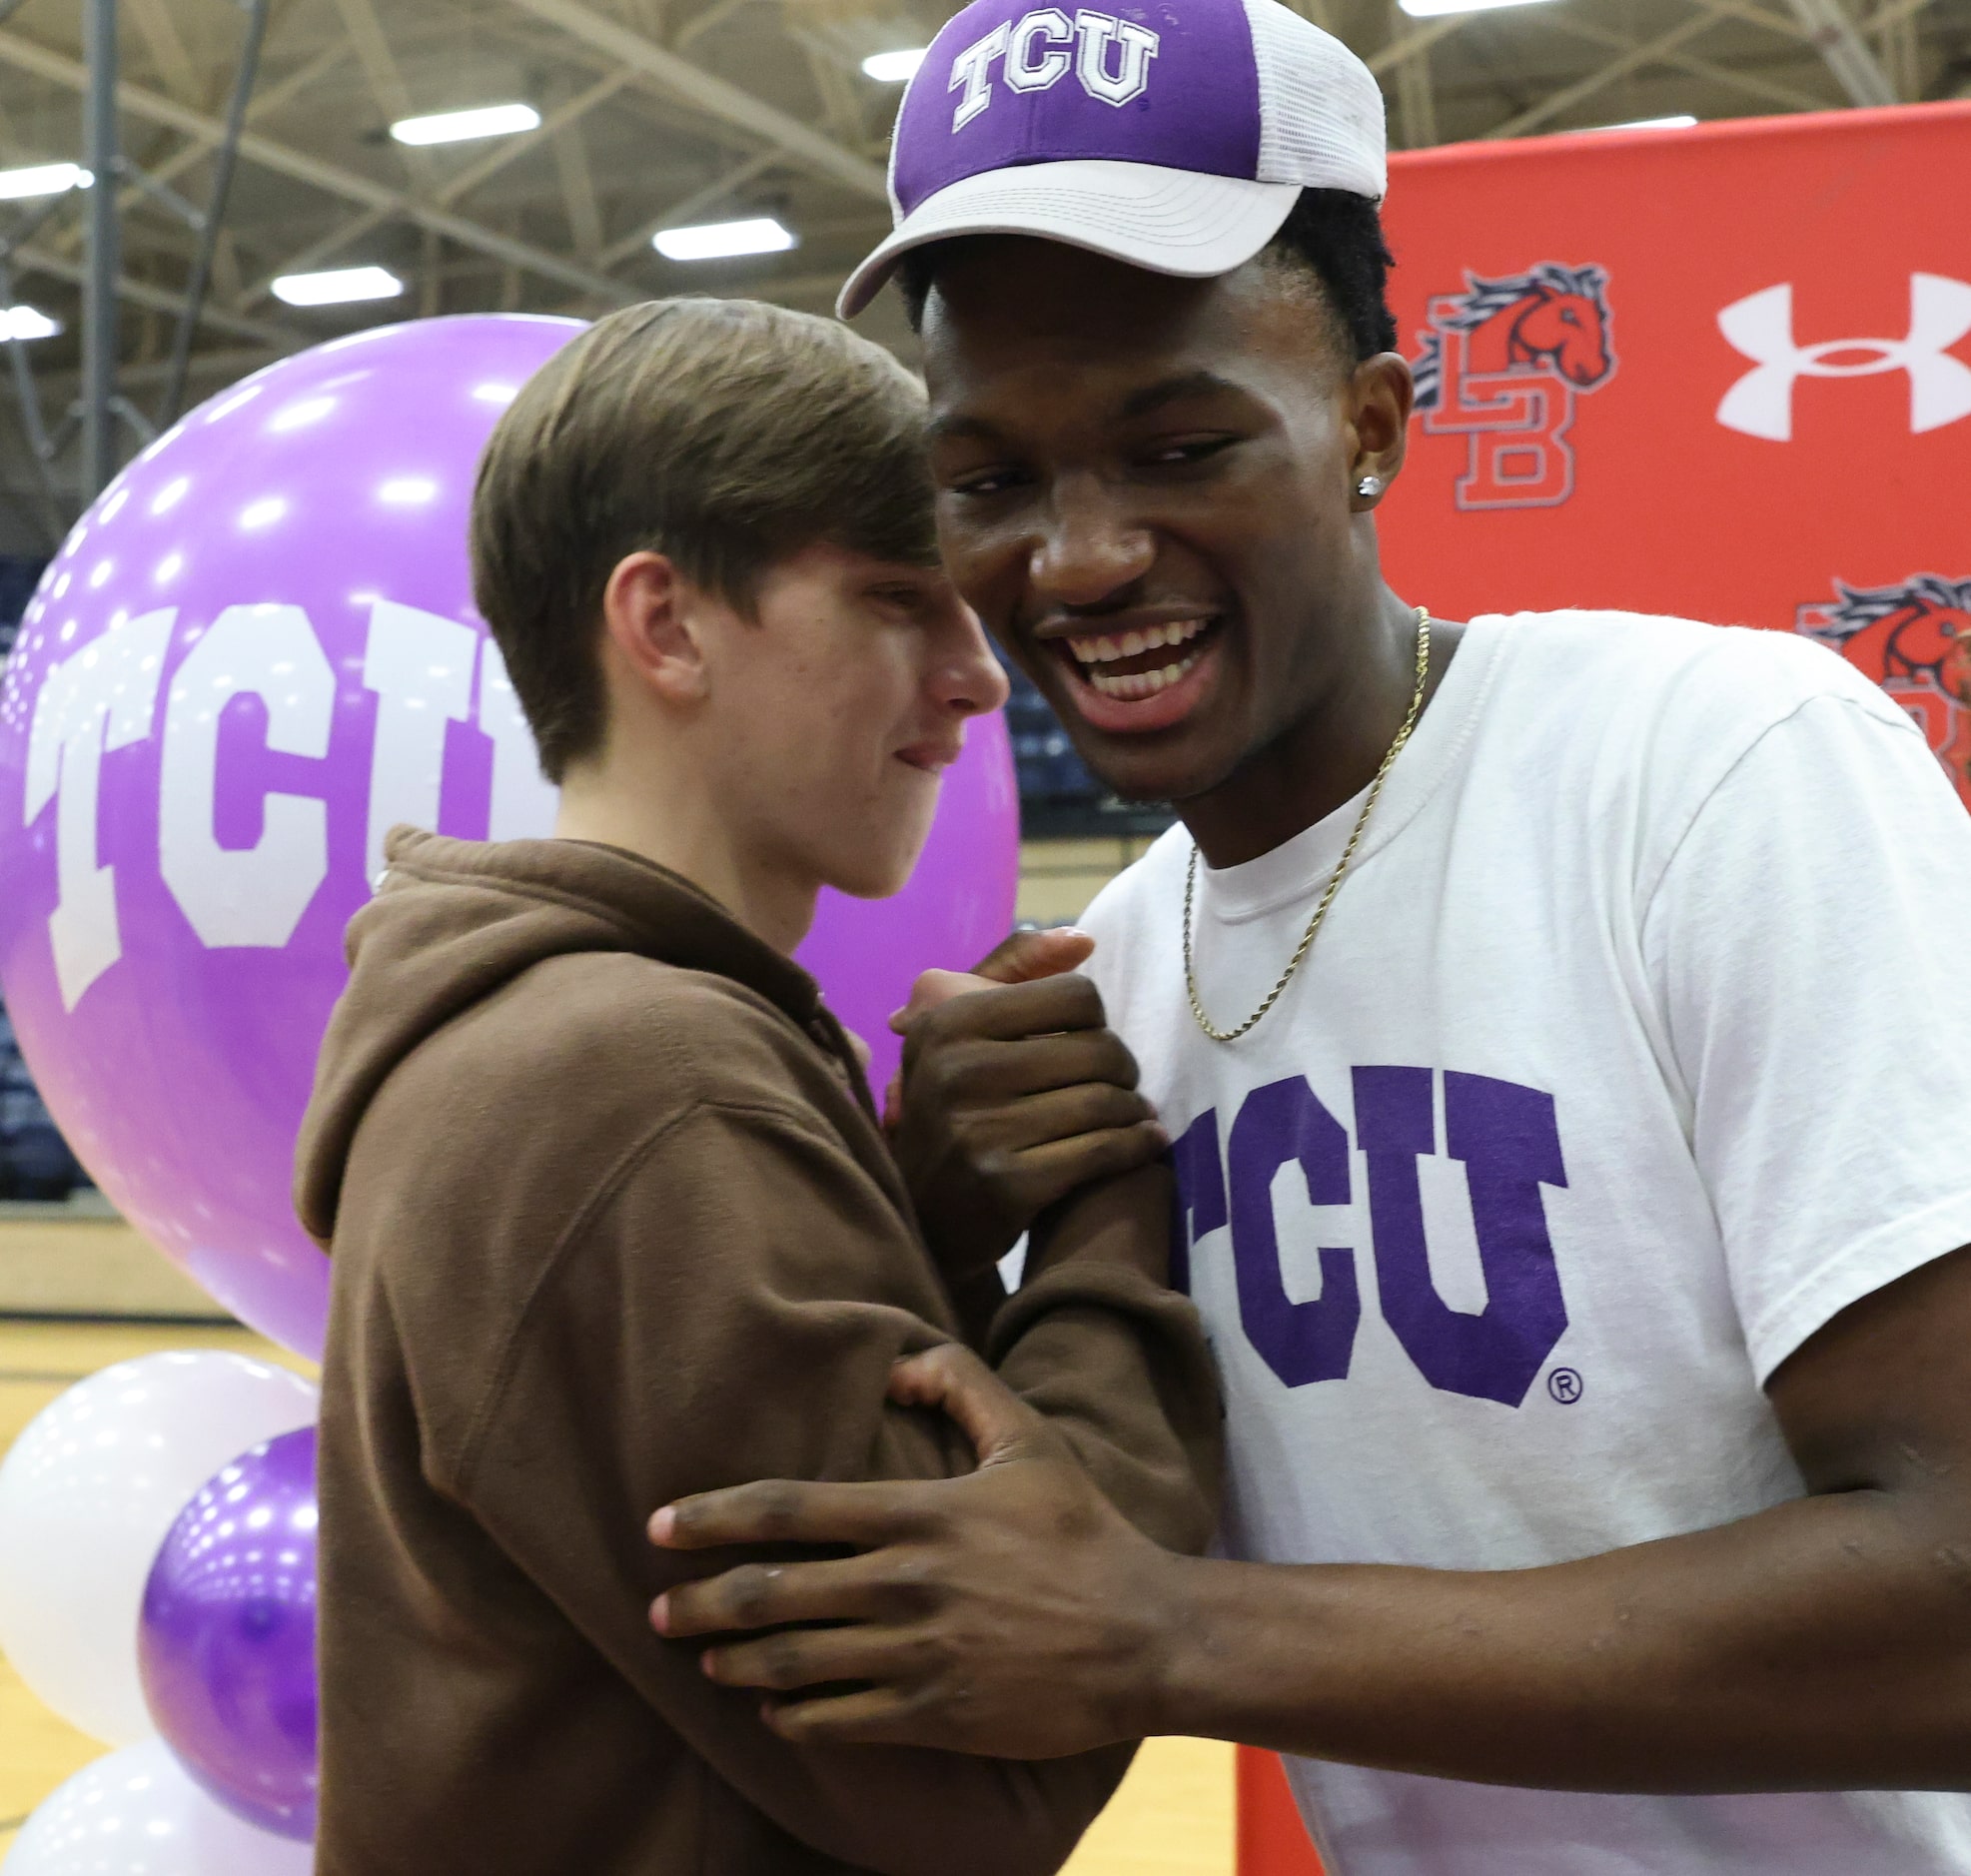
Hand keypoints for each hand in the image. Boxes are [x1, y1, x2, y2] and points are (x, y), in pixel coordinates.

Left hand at [649, 1343, 1188, 1759]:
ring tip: (704, 1659)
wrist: (1143, 1635)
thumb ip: (961, 1385)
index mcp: (918, 1513)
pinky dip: (793, 1717)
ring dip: (735, 1662)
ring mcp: (917, 1655)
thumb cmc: (1083, 1531)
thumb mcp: (1029, 1439)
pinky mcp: (936, 1716)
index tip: (659, 1526)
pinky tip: (775, 1711)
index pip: (788, 1509)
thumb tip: (898, 1362)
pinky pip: (840, 1722)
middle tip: (655, 1610)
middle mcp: (904, 1584)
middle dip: (701, 1602)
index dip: (713, 1516)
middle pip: (772, 1593)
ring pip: (794, 1663)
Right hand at [890, 929, 1166, 1283]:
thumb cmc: (955, 1107)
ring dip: (1134, 1111)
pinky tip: (1143, 1143)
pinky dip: (1136, 1145)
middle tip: (1125, 1088)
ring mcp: (978, 1130)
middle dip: (1125, 1071)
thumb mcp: (963, 1029)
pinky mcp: (1004, 1184)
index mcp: (949, 1021)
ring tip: (1135, 1116)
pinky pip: (1101, 1151)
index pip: (1074, 997)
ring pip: (1103, 1103)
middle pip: (1097, 1050)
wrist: (924, 1213)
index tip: (1091, 1047)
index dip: (1096, 1022)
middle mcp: (957, 1070)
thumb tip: (1084, 940)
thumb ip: (1016, 972)